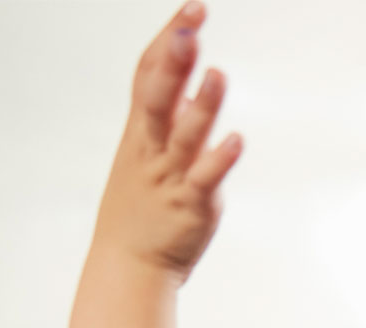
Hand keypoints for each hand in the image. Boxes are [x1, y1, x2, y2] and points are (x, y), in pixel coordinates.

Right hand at [69, 2, 240, 327]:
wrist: (128, 264)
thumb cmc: (142, 205)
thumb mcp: (146, 150)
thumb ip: (168, 113)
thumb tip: (189, 78)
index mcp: (140, 131)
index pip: (149, 75)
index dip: (167, 41)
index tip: (190, 10)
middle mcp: (153, 149)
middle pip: (159, 97)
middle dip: (174, 62)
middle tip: (189, 26)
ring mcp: (170, 177)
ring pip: (185, 136)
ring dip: (202, 106)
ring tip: (218, 74)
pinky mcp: (191, 205)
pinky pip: (204, 180)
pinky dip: (219, 160)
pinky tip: (237, 140)